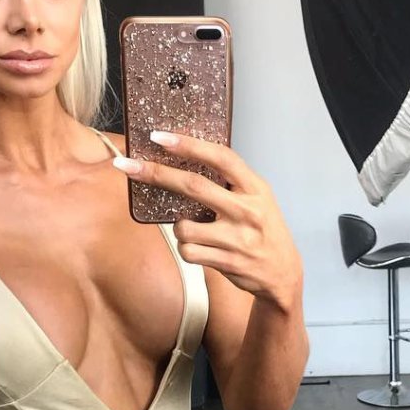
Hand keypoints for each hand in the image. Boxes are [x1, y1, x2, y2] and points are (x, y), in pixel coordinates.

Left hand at [113, 131, 302, 308]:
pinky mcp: (227, 261)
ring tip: (197, 230)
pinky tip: (203, 249)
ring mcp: (237, 238)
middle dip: (156, 173)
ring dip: (180, 228)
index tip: (159, 137)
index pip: (220, 158)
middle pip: (193, 187)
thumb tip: (185, 157)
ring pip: (184, 227)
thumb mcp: (257, 197)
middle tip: (127, 166)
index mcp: (255, 188)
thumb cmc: (263, 228)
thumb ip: (230, 180)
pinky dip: (187, 249)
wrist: (282, 272)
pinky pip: (188, 252)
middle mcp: (247, 211)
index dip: (188, 145)